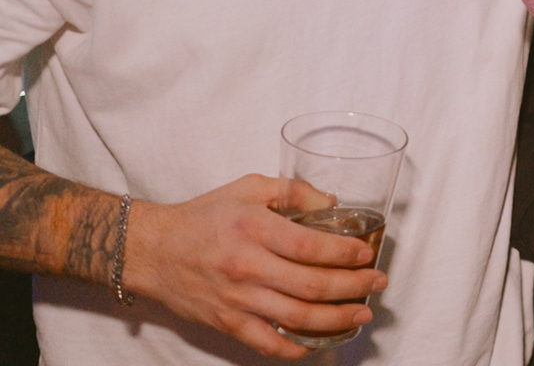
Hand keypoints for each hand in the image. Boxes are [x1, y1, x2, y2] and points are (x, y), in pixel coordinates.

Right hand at [121, 175, 386, 359]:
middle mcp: (247, 267)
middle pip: (311, 285)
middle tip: (378, 283)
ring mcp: (237, 299)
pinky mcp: (226, 322)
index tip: (368, 253)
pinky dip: (295, 348)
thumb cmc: (204, 216)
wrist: (152, 250)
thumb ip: (293, 190)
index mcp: (255, 229)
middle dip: (353, 286)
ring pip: (297, 316)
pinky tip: (319, 343)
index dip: (345, 254)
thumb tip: (331, 202)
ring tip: (362, 313)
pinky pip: (266, 342)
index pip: (310, 246)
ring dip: (337, 318)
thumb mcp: (248, 187)